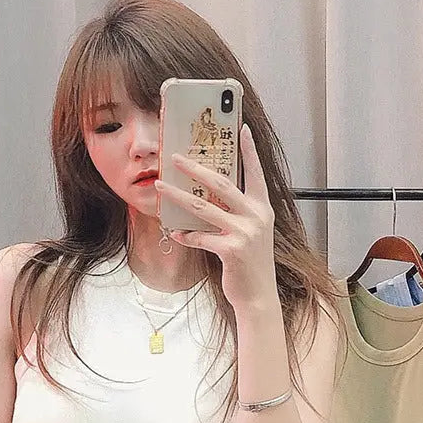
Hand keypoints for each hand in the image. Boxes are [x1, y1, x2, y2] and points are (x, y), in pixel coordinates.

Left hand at [154, 123, 277, 312]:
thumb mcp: (251, 233)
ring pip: (203, 207)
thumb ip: (237, 214)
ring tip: (160, 186)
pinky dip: (185, 236)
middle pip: (221, 183)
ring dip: (177, 196)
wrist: (258, 295)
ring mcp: (244, 232)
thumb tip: (209, 198)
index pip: (255, 172)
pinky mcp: (231, 249)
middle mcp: (256, 216)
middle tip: (175, 157)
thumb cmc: (251, 263)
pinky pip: (200, 237)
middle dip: (195, 168)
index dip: (249, 151)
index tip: (242, 128)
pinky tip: (175, 234)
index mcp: (262, 208)